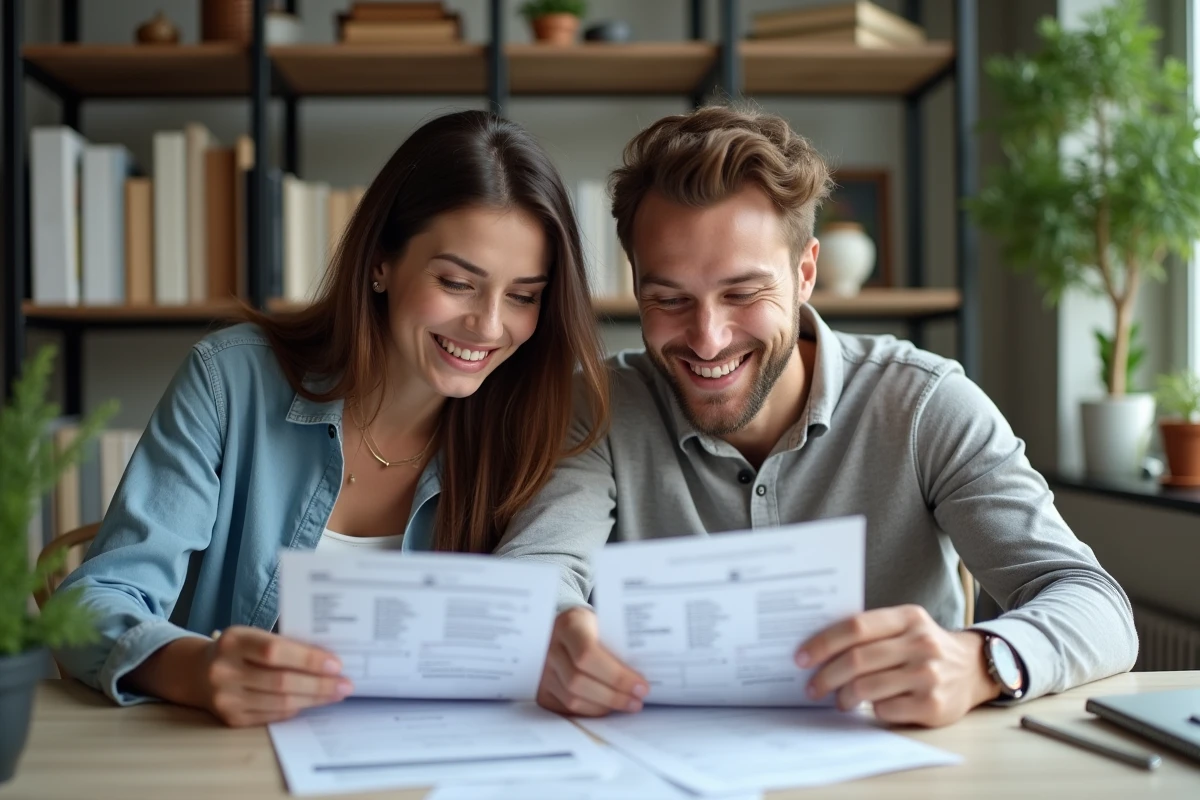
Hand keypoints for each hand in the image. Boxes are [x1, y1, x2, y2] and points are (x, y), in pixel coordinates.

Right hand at [198, 626, 352, 726]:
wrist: (196, 672)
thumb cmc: (237, 650)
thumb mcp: (252, 636)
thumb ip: (283, 645)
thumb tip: (327, 659)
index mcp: (233, 641)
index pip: (275, 650)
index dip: (308, 658)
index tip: (336, 664)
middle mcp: (224, 670)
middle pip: (281, 681)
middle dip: (319, 684)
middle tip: (345, 684)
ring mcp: (225, 698)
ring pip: (279, 702)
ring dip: (313, 699)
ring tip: (335, 694)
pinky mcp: (230, 718)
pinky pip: (271, 715)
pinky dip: (295, 708)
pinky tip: (311, 702)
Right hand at [536, 607, 648, 716]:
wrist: (563, 626)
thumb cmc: (592, 625)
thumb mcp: (605, 622)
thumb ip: (619, 644)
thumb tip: (646, 673)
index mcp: (568, 625)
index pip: (588, 655)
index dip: (617, 676)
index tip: (642, 686)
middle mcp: (549, 648)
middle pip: (579, 681)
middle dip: (614, 696)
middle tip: (638, 700)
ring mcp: (542, 671)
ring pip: (572, 699)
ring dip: (604, 707)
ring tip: (628, 704)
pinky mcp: (541, 690)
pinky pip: (566, 708)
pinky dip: (591, 711)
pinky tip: (608, 707)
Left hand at [796, 605, 1000, 727]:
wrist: (974, 669)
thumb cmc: (924, 647)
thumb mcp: (905, 627)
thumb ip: (870, 632)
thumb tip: (818, 647)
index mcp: (908, 617)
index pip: (855, 626)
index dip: (823, 642)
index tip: (801, 657)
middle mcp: (921, 643)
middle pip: (857, 659)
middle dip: (826, 675)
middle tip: (812, 686)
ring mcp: (929, 675)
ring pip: (867, 687)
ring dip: (843, 696)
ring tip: (839, 699)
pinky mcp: (933, 705)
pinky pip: (885, 709)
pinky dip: (870, 709)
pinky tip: (869, 706)